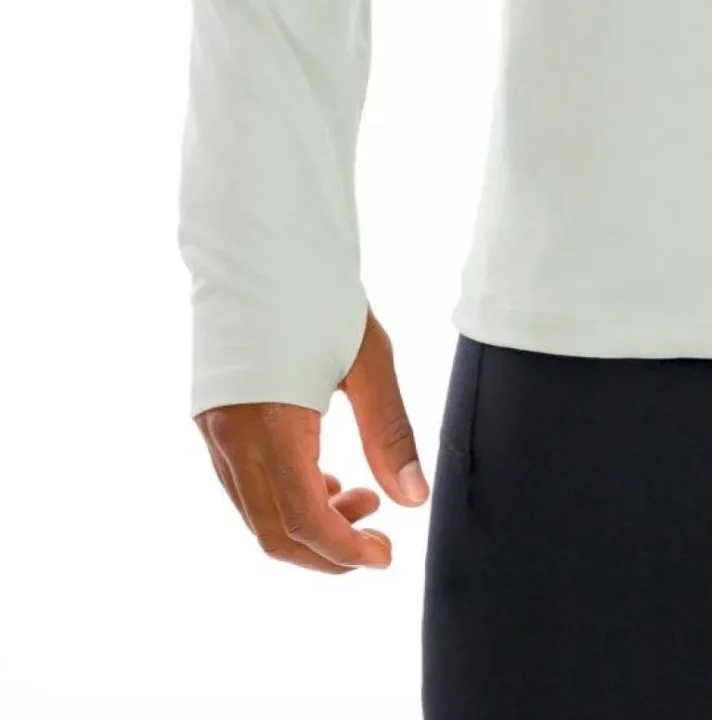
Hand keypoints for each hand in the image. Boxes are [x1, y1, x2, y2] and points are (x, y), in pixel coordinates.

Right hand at [193, 306, 430, 573]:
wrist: (259, 241)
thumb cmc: (318, 292)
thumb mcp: (367, 360)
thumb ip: (390, 433)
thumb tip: (414, 499)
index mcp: (269, 427)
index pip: (303, 521)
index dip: (344, 551)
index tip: (385, 555)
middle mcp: (230, 439)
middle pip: (273, 533)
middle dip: (325, 549)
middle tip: (375, 535)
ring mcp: (213, 431)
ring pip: (255, 513)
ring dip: (305, 523)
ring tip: (358, 495)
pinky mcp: (212, 419)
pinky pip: (243, 484)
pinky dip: (282, 496)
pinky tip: (324, 475)